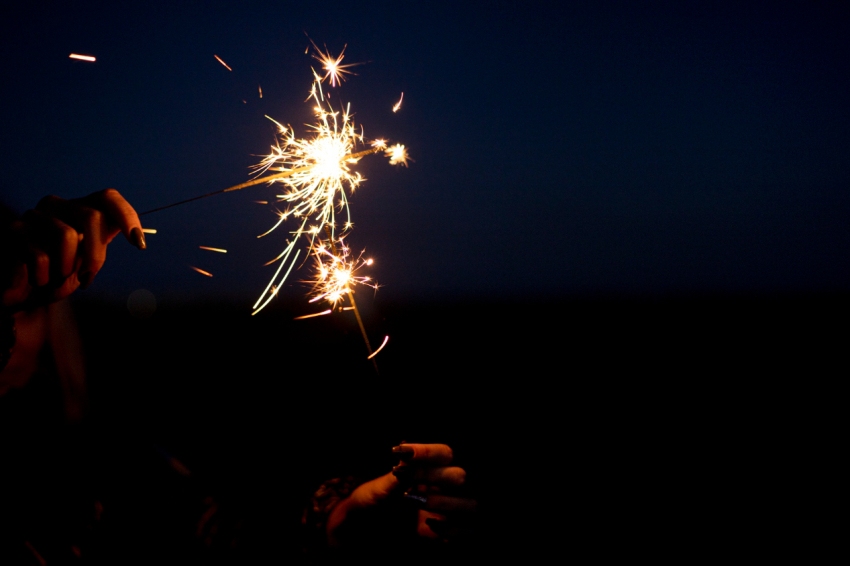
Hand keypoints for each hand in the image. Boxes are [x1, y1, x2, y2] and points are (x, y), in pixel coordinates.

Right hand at [1, 189, 144, 309]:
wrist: (25, 295)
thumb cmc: (60, 275)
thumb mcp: (88, 259)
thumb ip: (105, 241)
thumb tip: (138, 237)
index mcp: (81, 209)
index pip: (109, 198)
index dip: (126, 216)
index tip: (138, 244)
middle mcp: (59, 206)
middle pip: (91, 217)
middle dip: (96, 254)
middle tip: (88, 277)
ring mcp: (35, 215)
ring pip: (66, 235)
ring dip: (66, 267)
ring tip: (57, 277)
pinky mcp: (15, 230)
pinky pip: (40, 255)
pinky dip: (45, 277)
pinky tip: (38, 280)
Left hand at [326, 443, 476, 546]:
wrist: (367, 527)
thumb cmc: (376, 500)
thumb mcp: (382, 486)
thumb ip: (399, 474)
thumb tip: (406, 456)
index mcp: (433, 468)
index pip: (444, 453)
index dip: (427, 453)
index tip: (402, 453)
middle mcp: (445, 487)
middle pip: (460, 476)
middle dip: (435, 477)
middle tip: (408, 483)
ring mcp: (450, 511)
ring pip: (470, 504)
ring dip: (445, 502)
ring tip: (416, 502)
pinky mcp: (449, 533)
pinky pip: (465, 531)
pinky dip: (449, 529)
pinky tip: (427, 525)